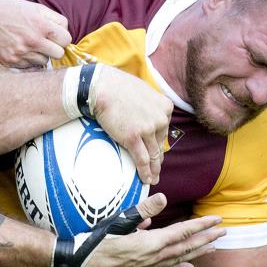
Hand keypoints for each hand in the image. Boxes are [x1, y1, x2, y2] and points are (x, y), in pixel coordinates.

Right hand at [0, 0, 71, 67]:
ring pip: (44, 62)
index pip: (66, 40)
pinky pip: (29, 67)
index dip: (62, 38)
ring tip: (30, 45)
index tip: (56, 36)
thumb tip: (66, 34)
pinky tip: (20, 49)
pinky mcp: (10, 61)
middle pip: (58, 54)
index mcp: (41, 25)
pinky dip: (27, 60)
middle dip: (54, 48)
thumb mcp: (35, 7)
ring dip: (40, 55)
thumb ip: (55, 19)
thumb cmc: (10, 9)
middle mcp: (32, 41)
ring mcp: (21, 53)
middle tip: (45, 42)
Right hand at [61, 193, 224, 266]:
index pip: (183, 232)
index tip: (217, 219)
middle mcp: (154, 258)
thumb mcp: (118, 221)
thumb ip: (142, 210)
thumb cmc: (96, 241)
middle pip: (187, 246)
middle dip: (206, 238)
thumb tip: (163, 198)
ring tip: (214, 247)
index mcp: (151, 243)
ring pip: (180, 259)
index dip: (201, 225)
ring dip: (198, 252)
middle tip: (224, 231)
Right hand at [91, 67, 174, 184]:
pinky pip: (142, 159)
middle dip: (158, 159)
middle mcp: (160, 118)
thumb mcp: (143, 91)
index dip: (158, 142)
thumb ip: (149, 103)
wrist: (101, 87)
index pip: (163, 129)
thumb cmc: (117, 86)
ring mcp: (147, 129)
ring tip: (152, 179)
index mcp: (165, 107)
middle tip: (156, 170)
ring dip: (153, 169)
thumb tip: (146, 111)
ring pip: (153, 154)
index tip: (155, 151)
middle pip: (160, 144)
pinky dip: (145, 172)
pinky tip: (145, 179)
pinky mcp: (133, 138)